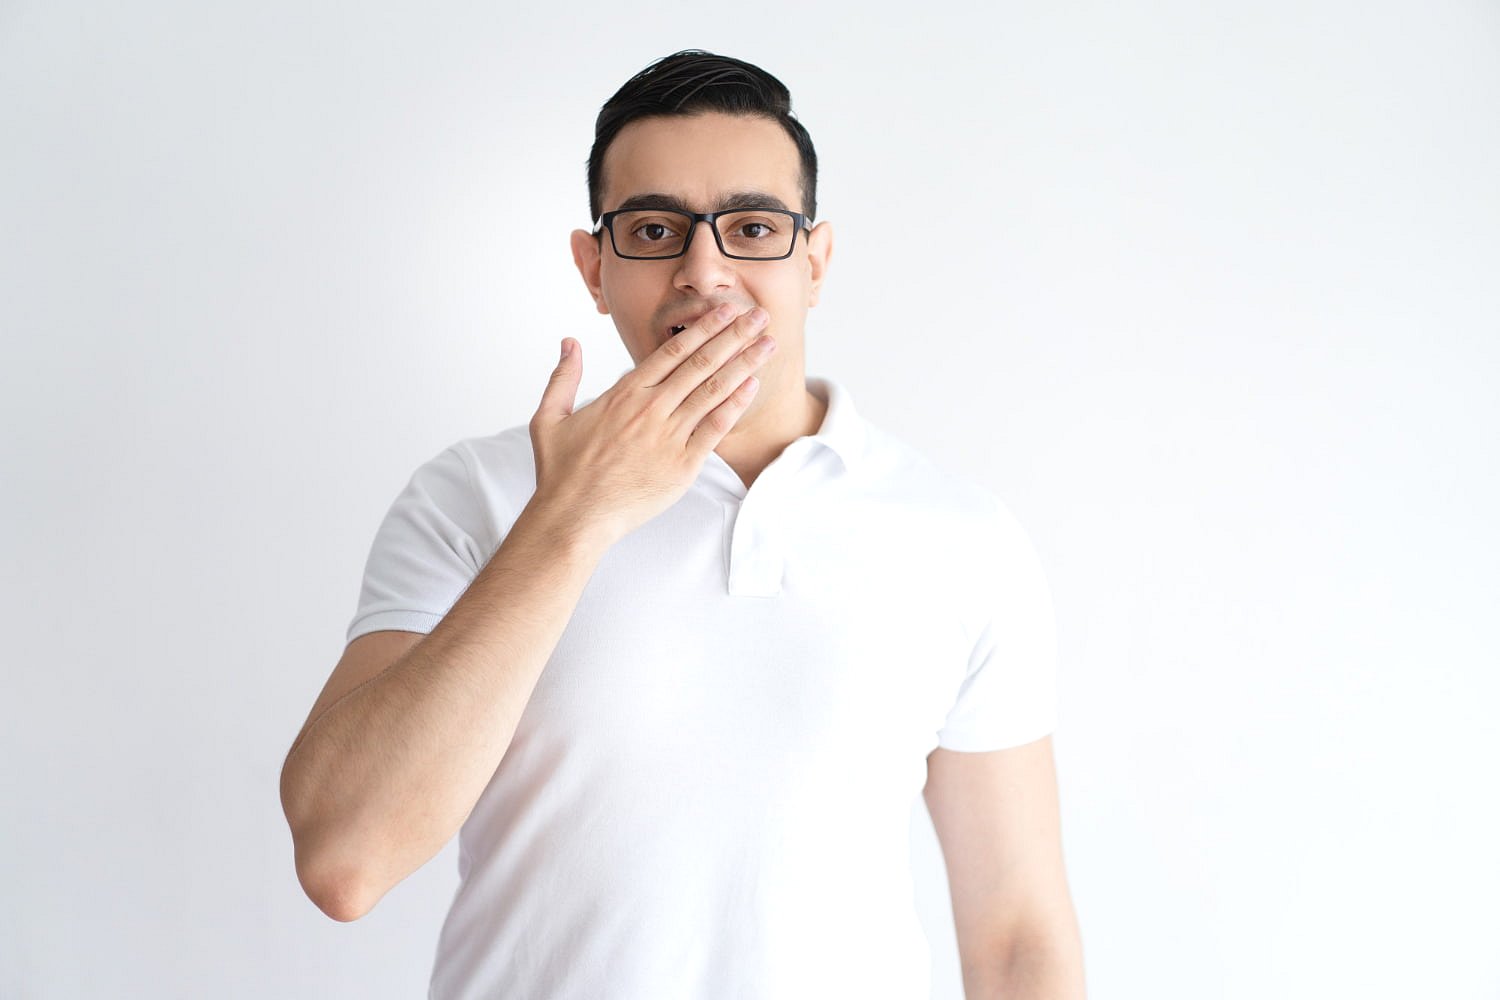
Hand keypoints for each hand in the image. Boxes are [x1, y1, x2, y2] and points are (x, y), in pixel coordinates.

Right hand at [528, 302, 777, 547]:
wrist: (573, 517)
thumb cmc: (561, 472)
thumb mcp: (550, 417)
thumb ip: (563, 376)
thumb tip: (569, 342)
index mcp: (624, 394)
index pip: (672, 351)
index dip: (703, 328)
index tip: (725, 311)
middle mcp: (650, 409)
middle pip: (700, 363)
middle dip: (733, 336)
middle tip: (759, 317)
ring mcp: (668, 436)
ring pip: (713, 391)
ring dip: (743, 364)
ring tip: (767, 344)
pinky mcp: (682, 465)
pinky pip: (714, 429)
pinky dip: (735, 405)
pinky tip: (752, 386)